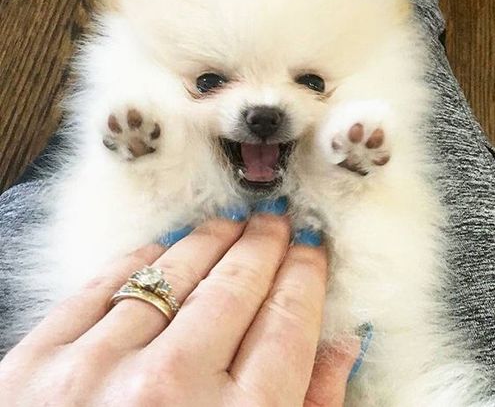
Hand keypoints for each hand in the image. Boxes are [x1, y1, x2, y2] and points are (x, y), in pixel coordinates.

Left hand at [0, 212, 358, 405]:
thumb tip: (340, 345)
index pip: (287, 323)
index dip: (305, 276)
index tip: (312, 251)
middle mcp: (169, 392)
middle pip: (236, 287)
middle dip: (264, 245)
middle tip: (275, 222)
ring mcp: (96, 374)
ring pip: (172, 274)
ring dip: (208, 241)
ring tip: (229, 225)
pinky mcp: (35, 366)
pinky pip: (104, 285)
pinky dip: (141, 259)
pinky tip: (164, 247)